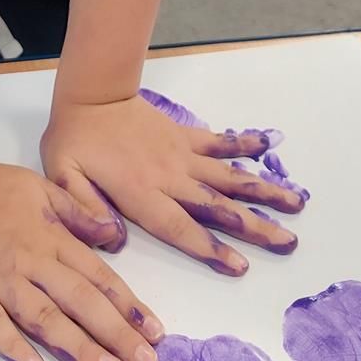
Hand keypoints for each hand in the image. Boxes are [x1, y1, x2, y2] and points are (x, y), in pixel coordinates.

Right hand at [0, 156, 165, 360]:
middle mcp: (32, 262)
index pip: (98, 276)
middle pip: (80, 301)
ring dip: (78, 346)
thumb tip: (114, 234)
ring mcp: (0, 279)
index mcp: (52, 238)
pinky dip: (14, 346)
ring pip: (45, 317)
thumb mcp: (42, 186)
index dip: (128, 306)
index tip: (155, 333)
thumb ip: (78, 211)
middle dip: (117, 334)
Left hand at [41, 91, 306, 274]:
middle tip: (290, 242)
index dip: (211, 248)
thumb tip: (113, 240)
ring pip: (229, 177)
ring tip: (297, 203)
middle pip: (218, 207)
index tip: (242, 266)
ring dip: (263, 190)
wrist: (89, 94)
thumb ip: (84, 209)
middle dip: (255, 226)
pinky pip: (218, 142)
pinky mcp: (184, 135)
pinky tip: (269, 146)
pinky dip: (244, 144)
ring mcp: (182, 155)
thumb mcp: (63, 178)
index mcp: (142, 194)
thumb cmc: (74, 141)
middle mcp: (171, 177)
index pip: (181, 228)